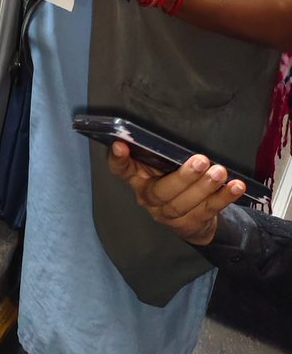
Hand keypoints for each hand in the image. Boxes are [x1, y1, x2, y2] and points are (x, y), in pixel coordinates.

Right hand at [108, 142, 245, 245]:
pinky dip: (223, 198)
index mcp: (138, 178)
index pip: (121, 169)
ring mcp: (167, 215)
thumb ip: (163, 153)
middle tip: (201, 161)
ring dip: (204, 187)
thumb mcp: (163, 165)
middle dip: (183, 177)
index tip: (120, 145)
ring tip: (220, 172)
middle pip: (161, 191)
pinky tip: (236, 187)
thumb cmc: (174, 179)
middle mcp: (148, 198)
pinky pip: (208, 210)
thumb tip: (178, 129)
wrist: (192, 219)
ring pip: (184, 203)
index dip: (118, 159)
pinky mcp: (189, 224)